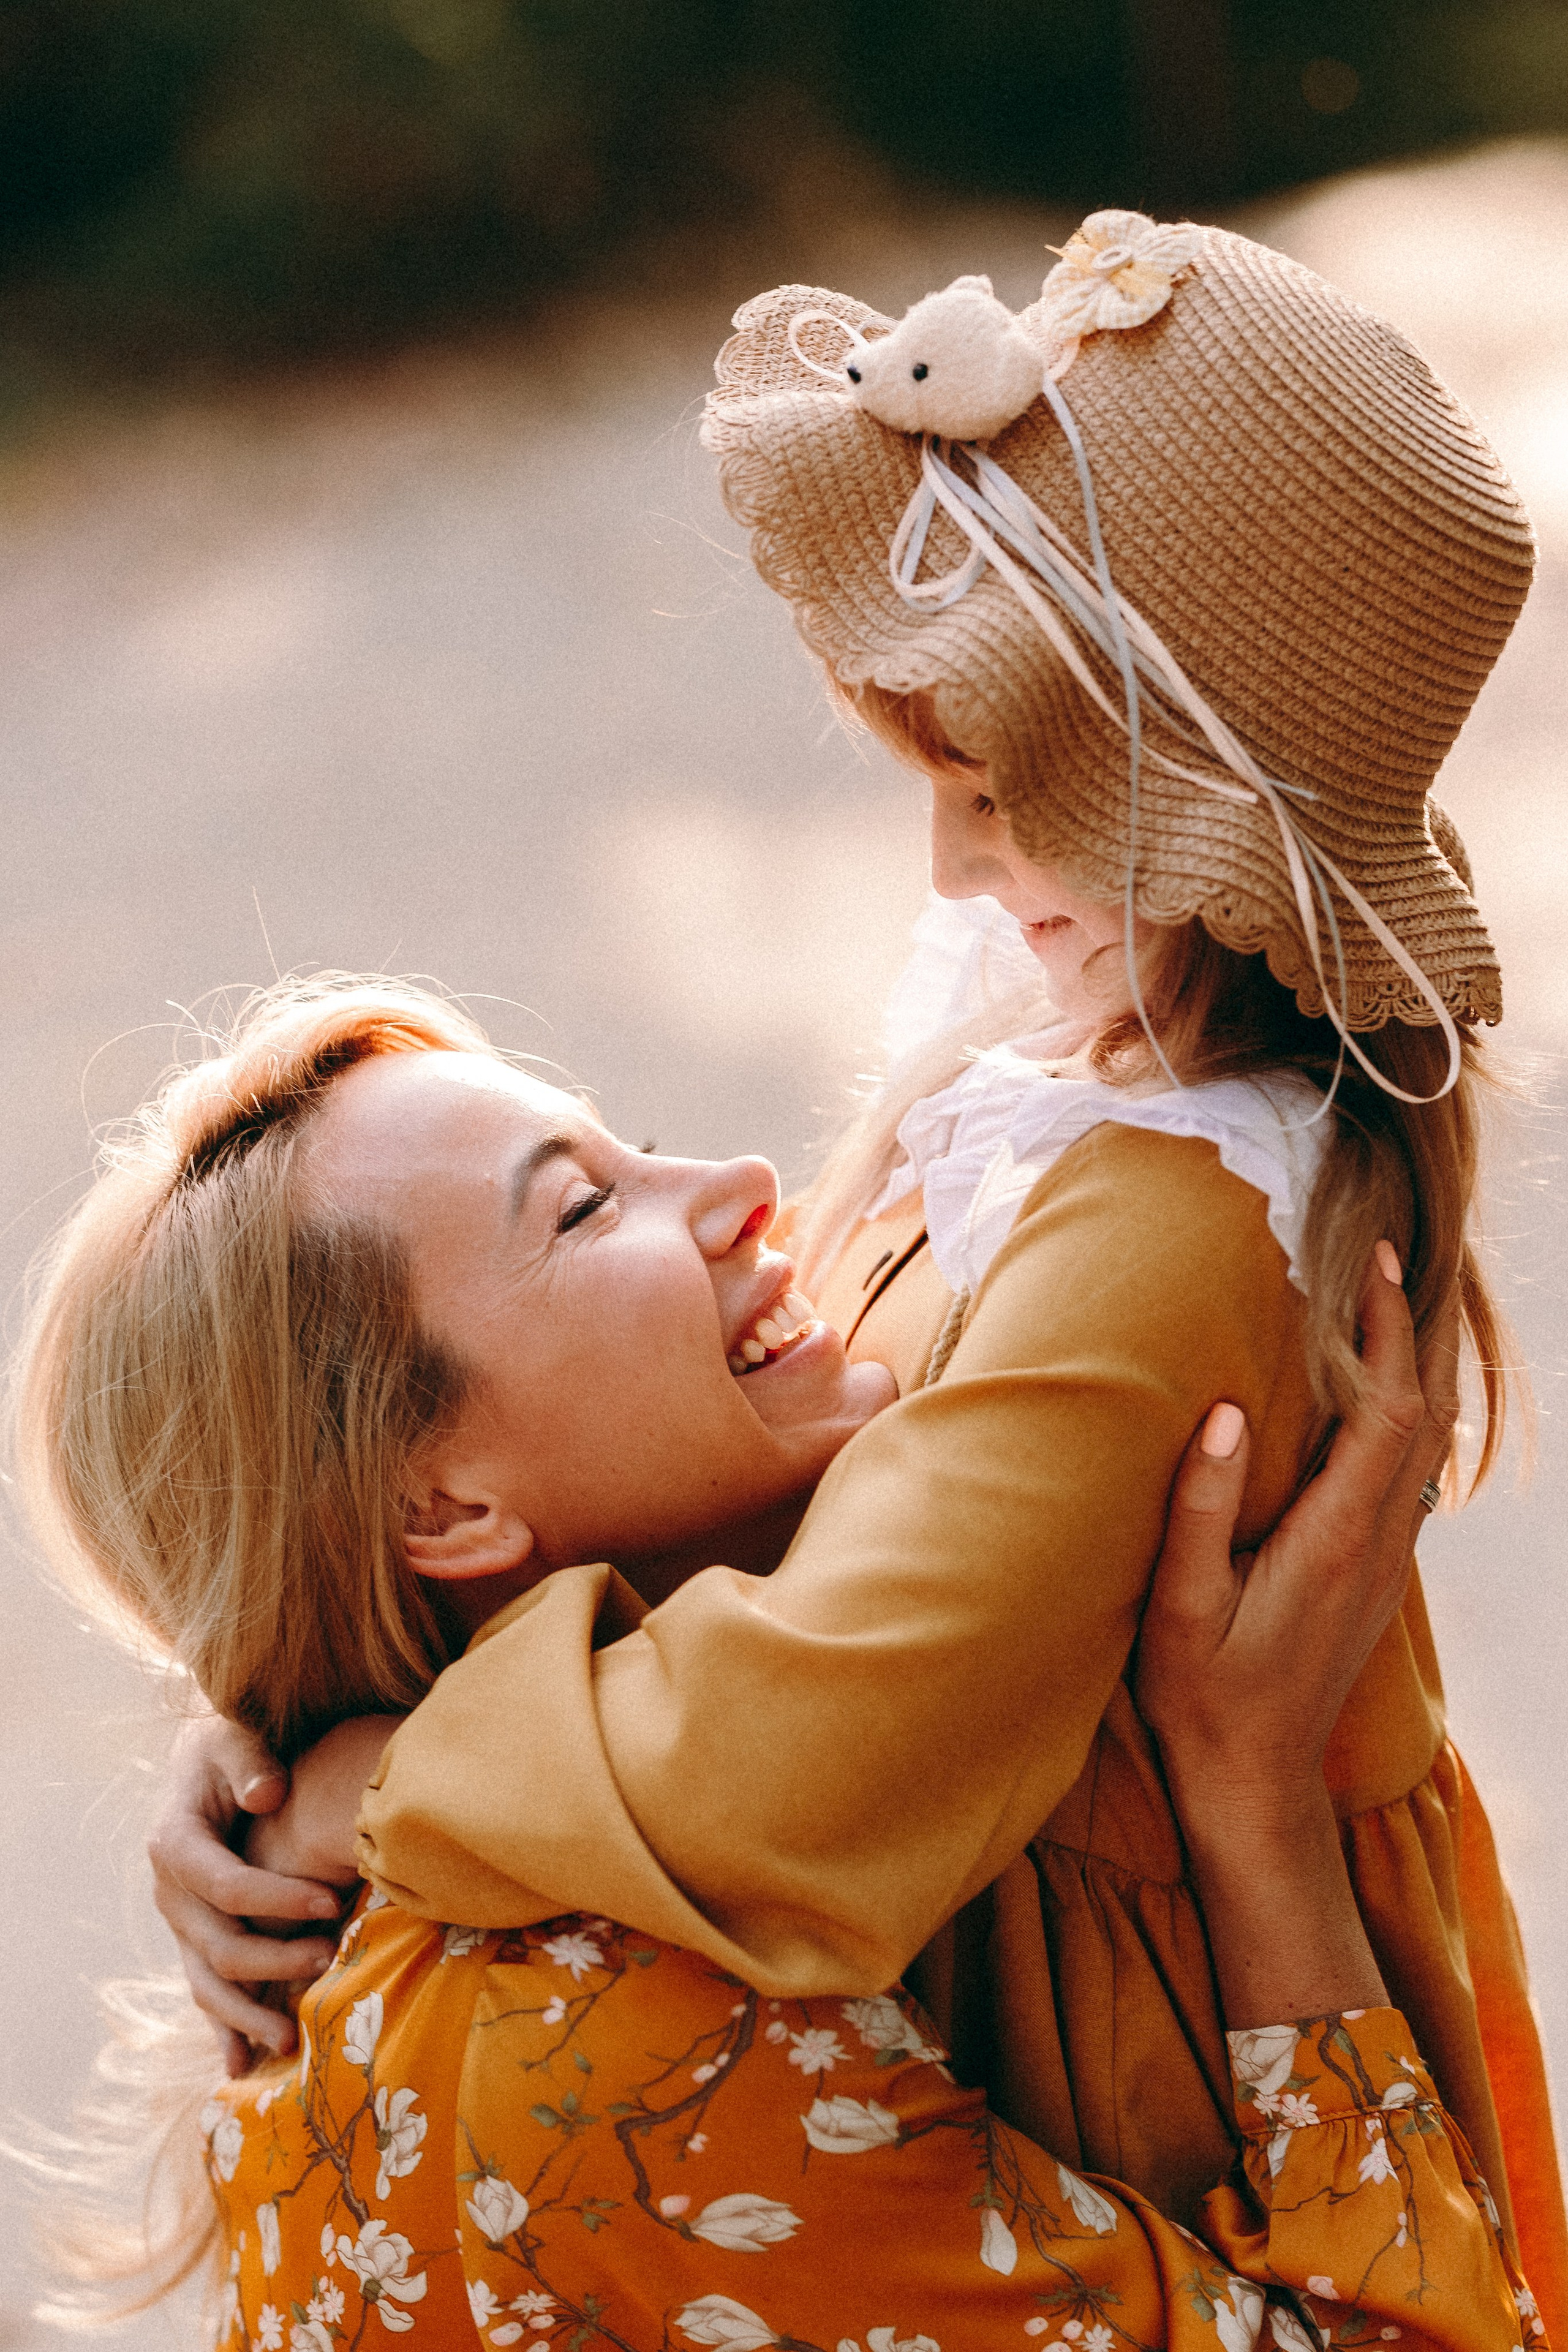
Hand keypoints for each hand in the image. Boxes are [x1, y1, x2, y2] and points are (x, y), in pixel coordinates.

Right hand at [149, 1715, 345, 2075]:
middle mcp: (170, 1892)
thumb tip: (264, 1796)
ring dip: (249, 2014)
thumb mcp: (234, 1739)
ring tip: (293, 2039)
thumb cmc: (230, 1746)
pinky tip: (242, 2066)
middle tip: (332, 1958)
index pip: (228, 1886)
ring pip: (208, 1982)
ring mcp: (181, 1923)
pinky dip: (224, 2029)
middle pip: (219, 1945)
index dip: (278, 1900)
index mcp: (175, 1843)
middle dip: (275, 1959)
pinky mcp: (196, 1939)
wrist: (207, 1762)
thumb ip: (250, 1762)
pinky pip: (207, 1990)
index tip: (331, 1903)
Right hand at [1136, 1243, 1456, 1816]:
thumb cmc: (1205, 1697)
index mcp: (1333, 1542)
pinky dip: (1409, 1412)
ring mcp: (1384, 1562)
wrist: (1254, 1786)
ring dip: (1420, 1367)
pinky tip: (1379, 1391)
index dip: (1385, 1329)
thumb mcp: (1178, 1606)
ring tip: (1396, 1302)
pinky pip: (1413, 1471)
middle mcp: (1376, 1545)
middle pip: (1428, 1416)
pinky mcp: (1374, 1574)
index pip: (1386, 1411)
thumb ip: (1200, 1507)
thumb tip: (1225, 1412)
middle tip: (1402, 1253)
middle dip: (1419, 1328)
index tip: (1373, 1259)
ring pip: (1431, 1443)